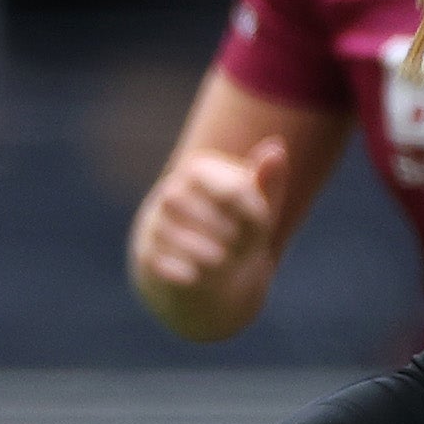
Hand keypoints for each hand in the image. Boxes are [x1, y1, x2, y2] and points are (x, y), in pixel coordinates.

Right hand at [129, 136, 298, 341]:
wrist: (204, 265)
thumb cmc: (237, 226)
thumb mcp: (257, 207)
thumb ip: (267, 180)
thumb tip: (276, 148)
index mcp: (199, 171)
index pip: (215, 179)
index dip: (243, 201)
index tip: (263, 221)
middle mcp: (171, 193)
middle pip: (184, 201)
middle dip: (219, 226)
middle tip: (239, 241)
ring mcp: (155, 224)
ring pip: (168, 230)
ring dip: (200, 248)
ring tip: (222, 259)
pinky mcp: (147, 255)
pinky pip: (157, 260)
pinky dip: (179, 269)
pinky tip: (196, 275)